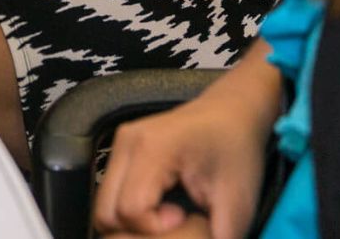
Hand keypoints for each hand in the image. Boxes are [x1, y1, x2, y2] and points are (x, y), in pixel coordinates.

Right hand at [94, 90, 268, 238]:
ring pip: (104, 207)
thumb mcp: (236, 202)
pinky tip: (159, 206)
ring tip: (168, 214)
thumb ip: (217, 238)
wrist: (231, 112)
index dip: (156, 228)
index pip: (130, 210)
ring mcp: (120, 145)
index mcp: (153, 148)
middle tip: (174, 222)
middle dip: (139, 231)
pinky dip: (129, 212)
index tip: (185, 217)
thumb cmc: (235, 148)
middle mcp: (127, 143)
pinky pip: (110, 196)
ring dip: (132, 223)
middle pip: (106, 212)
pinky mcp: (120, 151)